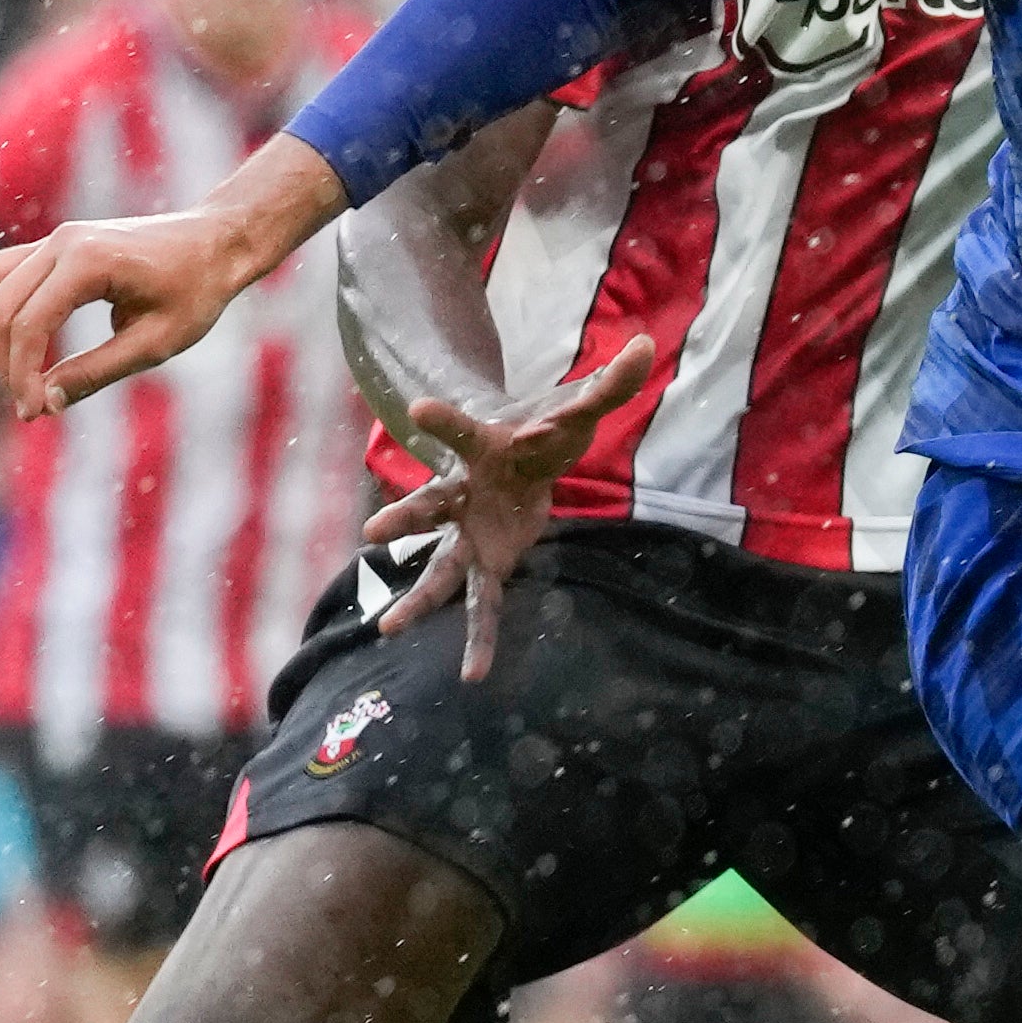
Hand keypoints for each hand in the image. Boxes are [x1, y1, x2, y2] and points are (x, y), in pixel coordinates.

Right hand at [0, 204, 275, 417]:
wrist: (216, 242)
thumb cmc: (196, 291)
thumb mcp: (155, 343)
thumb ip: (97, 371)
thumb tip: (44, 402)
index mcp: (88, 260)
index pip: (30, 323)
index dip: (23, 375)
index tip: (35, 414)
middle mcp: (60, 242)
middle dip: (5, 364)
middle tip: (29, 409)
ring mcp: (53, 240)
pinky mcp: (53, 247)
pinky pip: (0, 274)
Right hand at [360, 340, 662, 679]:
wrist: (518, 454)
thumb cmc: (541, 429)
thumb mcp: (576, 407)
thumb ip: (609, 383)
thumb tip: (646, 346)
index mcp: (480, 448)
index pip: (461, 430)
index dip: (445, 421)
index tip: (421, 409)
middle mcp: (461, 492)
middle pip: (429, 504)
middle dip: (405, 516)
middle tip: (375, 530)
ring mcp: (467, 532)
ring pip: (439, 566)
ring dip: (418, 597)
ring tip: (386, 627)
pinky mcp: (486, 562)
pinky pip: (482, 605)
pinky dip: (479, 639)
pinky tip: (474, 675)